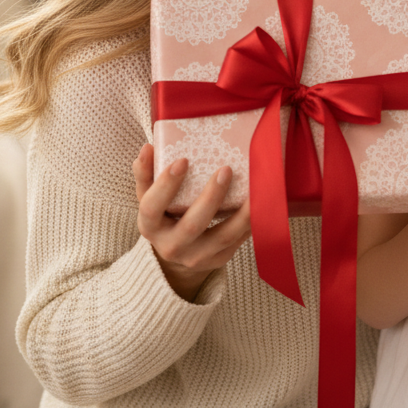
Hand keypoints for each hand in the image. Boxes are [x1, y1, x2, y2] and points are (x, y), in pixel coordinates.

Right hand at [132, 143, 250, 301]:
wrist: (176, 251)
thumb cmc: (163, 214)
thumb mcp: (148, 196)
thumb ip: (146, 173)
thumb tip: (148, 148)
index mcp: (149, 226)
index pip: (152, 207)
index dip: (166, 185)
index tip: (182, 160)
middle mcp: (171, 246)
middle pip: (192, 225)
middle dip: (211, 197)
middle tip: (226, 169)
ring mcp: (196, 257)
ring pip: (222, 236)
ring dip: (241, 213)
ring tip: (256, 188)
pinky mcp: (218, 259)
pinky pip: (238, 242)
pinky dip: (250, 222)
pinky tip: (261, 203)